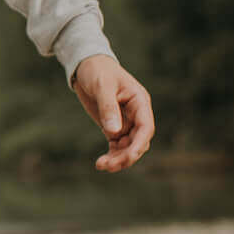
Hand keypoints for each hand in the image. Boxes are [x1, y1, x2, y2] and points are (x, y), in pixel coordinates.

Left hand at [72, 55, 154, 172]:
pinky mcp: (113, 127)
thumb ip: (108, 108)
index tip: (129, 157)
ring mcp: (126, 122)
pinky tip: (101, 163)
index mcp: (140, 102)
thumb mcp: (102, 87)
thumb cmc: (97, 71)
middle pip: (138, 142)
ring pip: (128, 147)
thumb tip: (114, 132)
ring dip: (118, 159)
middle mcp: (136, 114)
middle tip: (108, 165)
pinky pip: (117, 147)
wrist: (87, 67)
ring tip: (101, 165)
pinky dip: (111, 156)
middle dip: (126, 156)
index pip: (146, 127)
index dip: (139, 144)